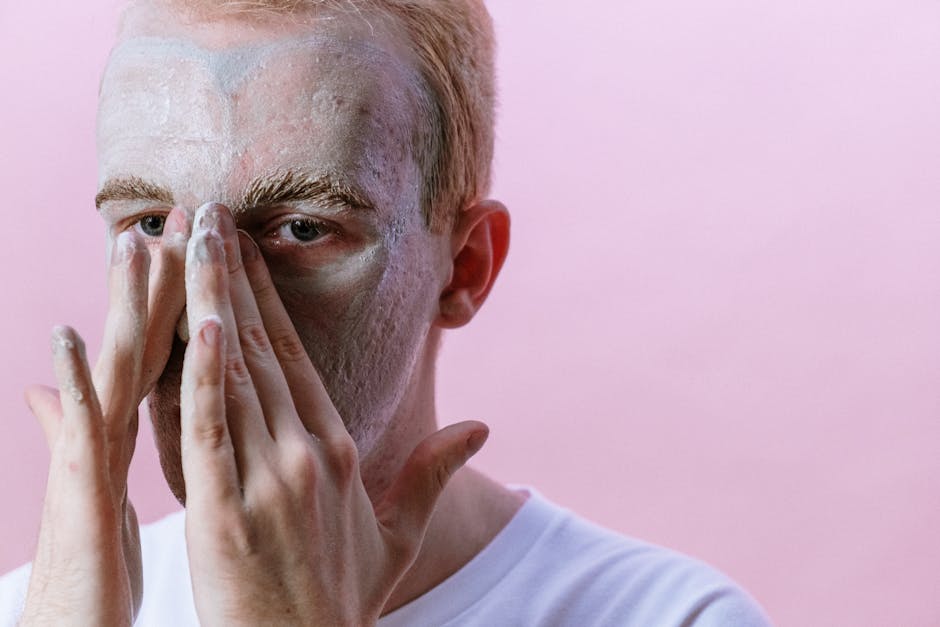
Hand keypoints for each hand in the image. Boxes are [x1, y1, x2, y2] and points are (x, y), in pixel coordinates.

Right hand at [20, 208, 189, 625]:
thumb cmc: (120, 571)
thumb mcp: (144, 501)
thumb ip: (133, 441)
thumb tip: (99, 398)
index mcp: (152, 431)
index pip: (182, 350)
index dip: (198, 298)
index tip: (220, 245)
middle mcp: (114, 434)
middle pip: (155, 343)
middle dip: (172, 279)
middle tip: (185, 213)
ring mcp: (92, 461)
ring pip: (114, 369)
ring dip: (122, 306)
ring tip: (134, 242)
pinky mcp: (76, 498)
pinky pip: (84, 438)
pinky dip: (78, 387)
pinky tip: (72, 341)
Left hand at [179, 203, 487, 624]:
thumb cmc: (344, 599)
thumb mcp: (397, 536)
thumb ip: (433, 473)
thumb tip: (482, 426)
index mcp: (337, 449)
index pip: (294, 355)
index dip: (267, 297)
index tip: (246, 249)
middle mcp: (305, 452)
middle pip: (260, 347)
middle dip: (230, 275)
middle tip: (207, 214)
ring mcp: (268, 478)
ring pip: (233, 374)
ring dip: (209, 302)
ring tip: (189, 241)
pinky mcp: (226, 512)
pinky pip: (213, 430)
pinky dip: (202, 376)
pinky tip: (198, 326)